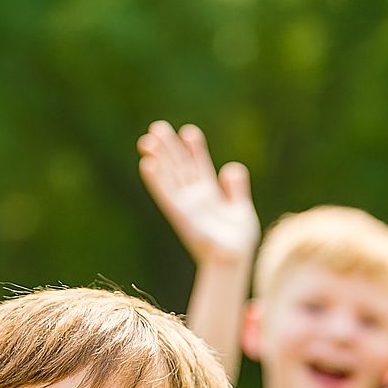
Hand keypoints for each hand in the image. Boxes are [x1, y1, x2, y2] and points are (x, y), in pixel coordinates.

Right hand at [137, 121, 258, 265]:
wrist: (234, 260)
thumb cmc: (238, 241)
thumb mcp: (241, 209)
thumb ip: (237, 189)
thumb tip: (232, 167)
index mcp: (209, 194)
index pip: (198, 166)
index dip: (193, 149)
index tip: (188, 132)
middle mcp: (194, 198)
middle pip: (179, 167)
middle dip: (168, 148)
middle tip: (157, 127)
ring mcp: (185, 205)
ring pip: (169, 176)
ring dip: (157, 158)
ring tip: (146, 140)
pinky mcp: (180, 215)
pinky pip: (166, 193)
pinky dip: (156, 179)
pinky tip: (146, 164)